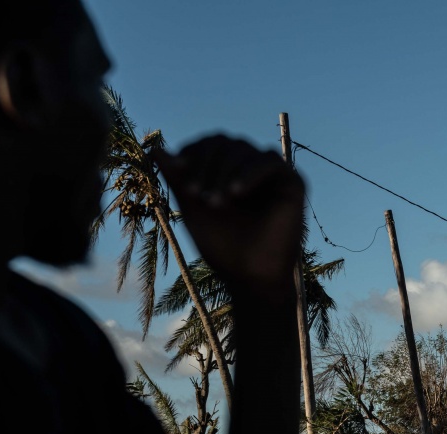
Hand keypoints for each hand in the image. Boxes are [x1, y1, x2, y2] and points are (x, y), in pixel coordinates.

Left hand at [153, 136, 303, 299]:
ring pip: (244, 150)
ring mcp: (273, 174)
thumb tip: (154, 150)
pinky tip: (236, 192)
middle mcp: (251, 167)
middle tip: (195, 194)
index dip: (192, 151)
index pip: (210, 144)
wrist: (251, 277)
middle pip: (225, 142)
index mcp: (229, 170)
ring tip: (216, 203)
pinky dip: (249, 173)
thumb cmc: (223, 246)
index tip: (177, 169)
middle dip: (205, 165)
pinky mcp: (293, 183)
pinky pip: (269, 162)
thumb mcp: (194, 208)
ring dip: (223, 172)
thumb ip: (178, 179)